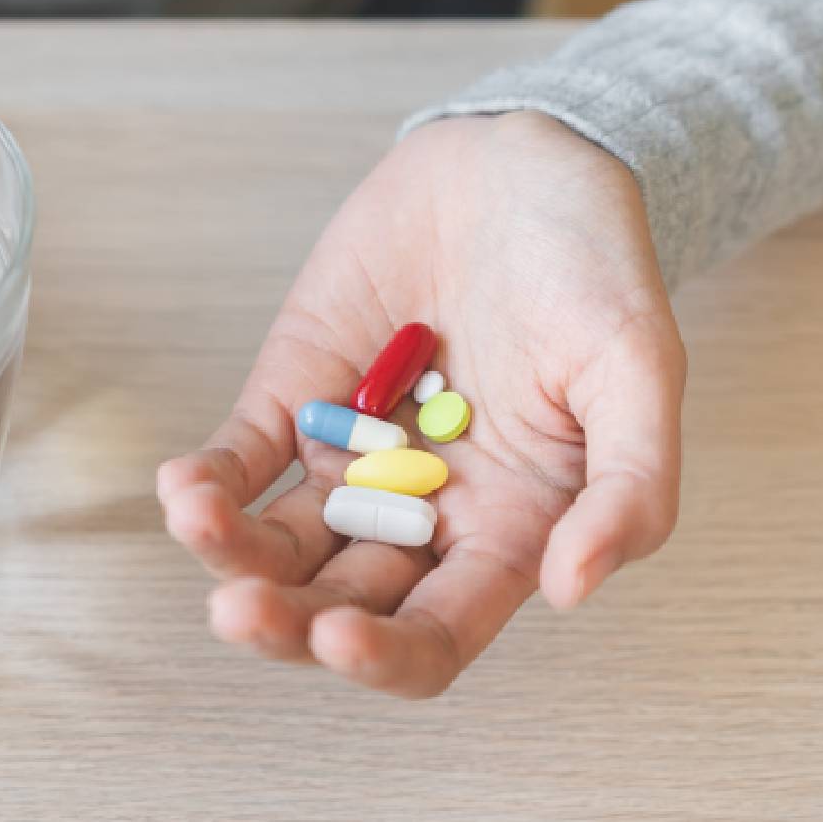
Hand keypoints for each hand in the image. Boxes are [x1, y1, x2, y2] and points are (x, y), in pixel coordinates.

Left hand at [158, 112, 685, 696]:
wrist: (520, 165)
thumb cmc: (593, 270)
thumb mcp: (639, 370)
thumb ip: (629, 485)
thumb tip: (569, 588)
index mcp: (504, 532)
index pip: (438, 633)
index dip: (390, 656)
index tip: (342, 640)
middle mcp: (416, 515)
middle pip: (339, 603)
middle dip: (286, 619)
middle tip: (240, 611)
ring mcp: (347, 460)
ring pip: (276, 543)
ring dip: (228, 553)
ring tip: (197, 522)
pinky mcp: (292, 398)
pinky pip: (240, 459)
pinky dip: (208, 481)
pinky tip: (183, 487)